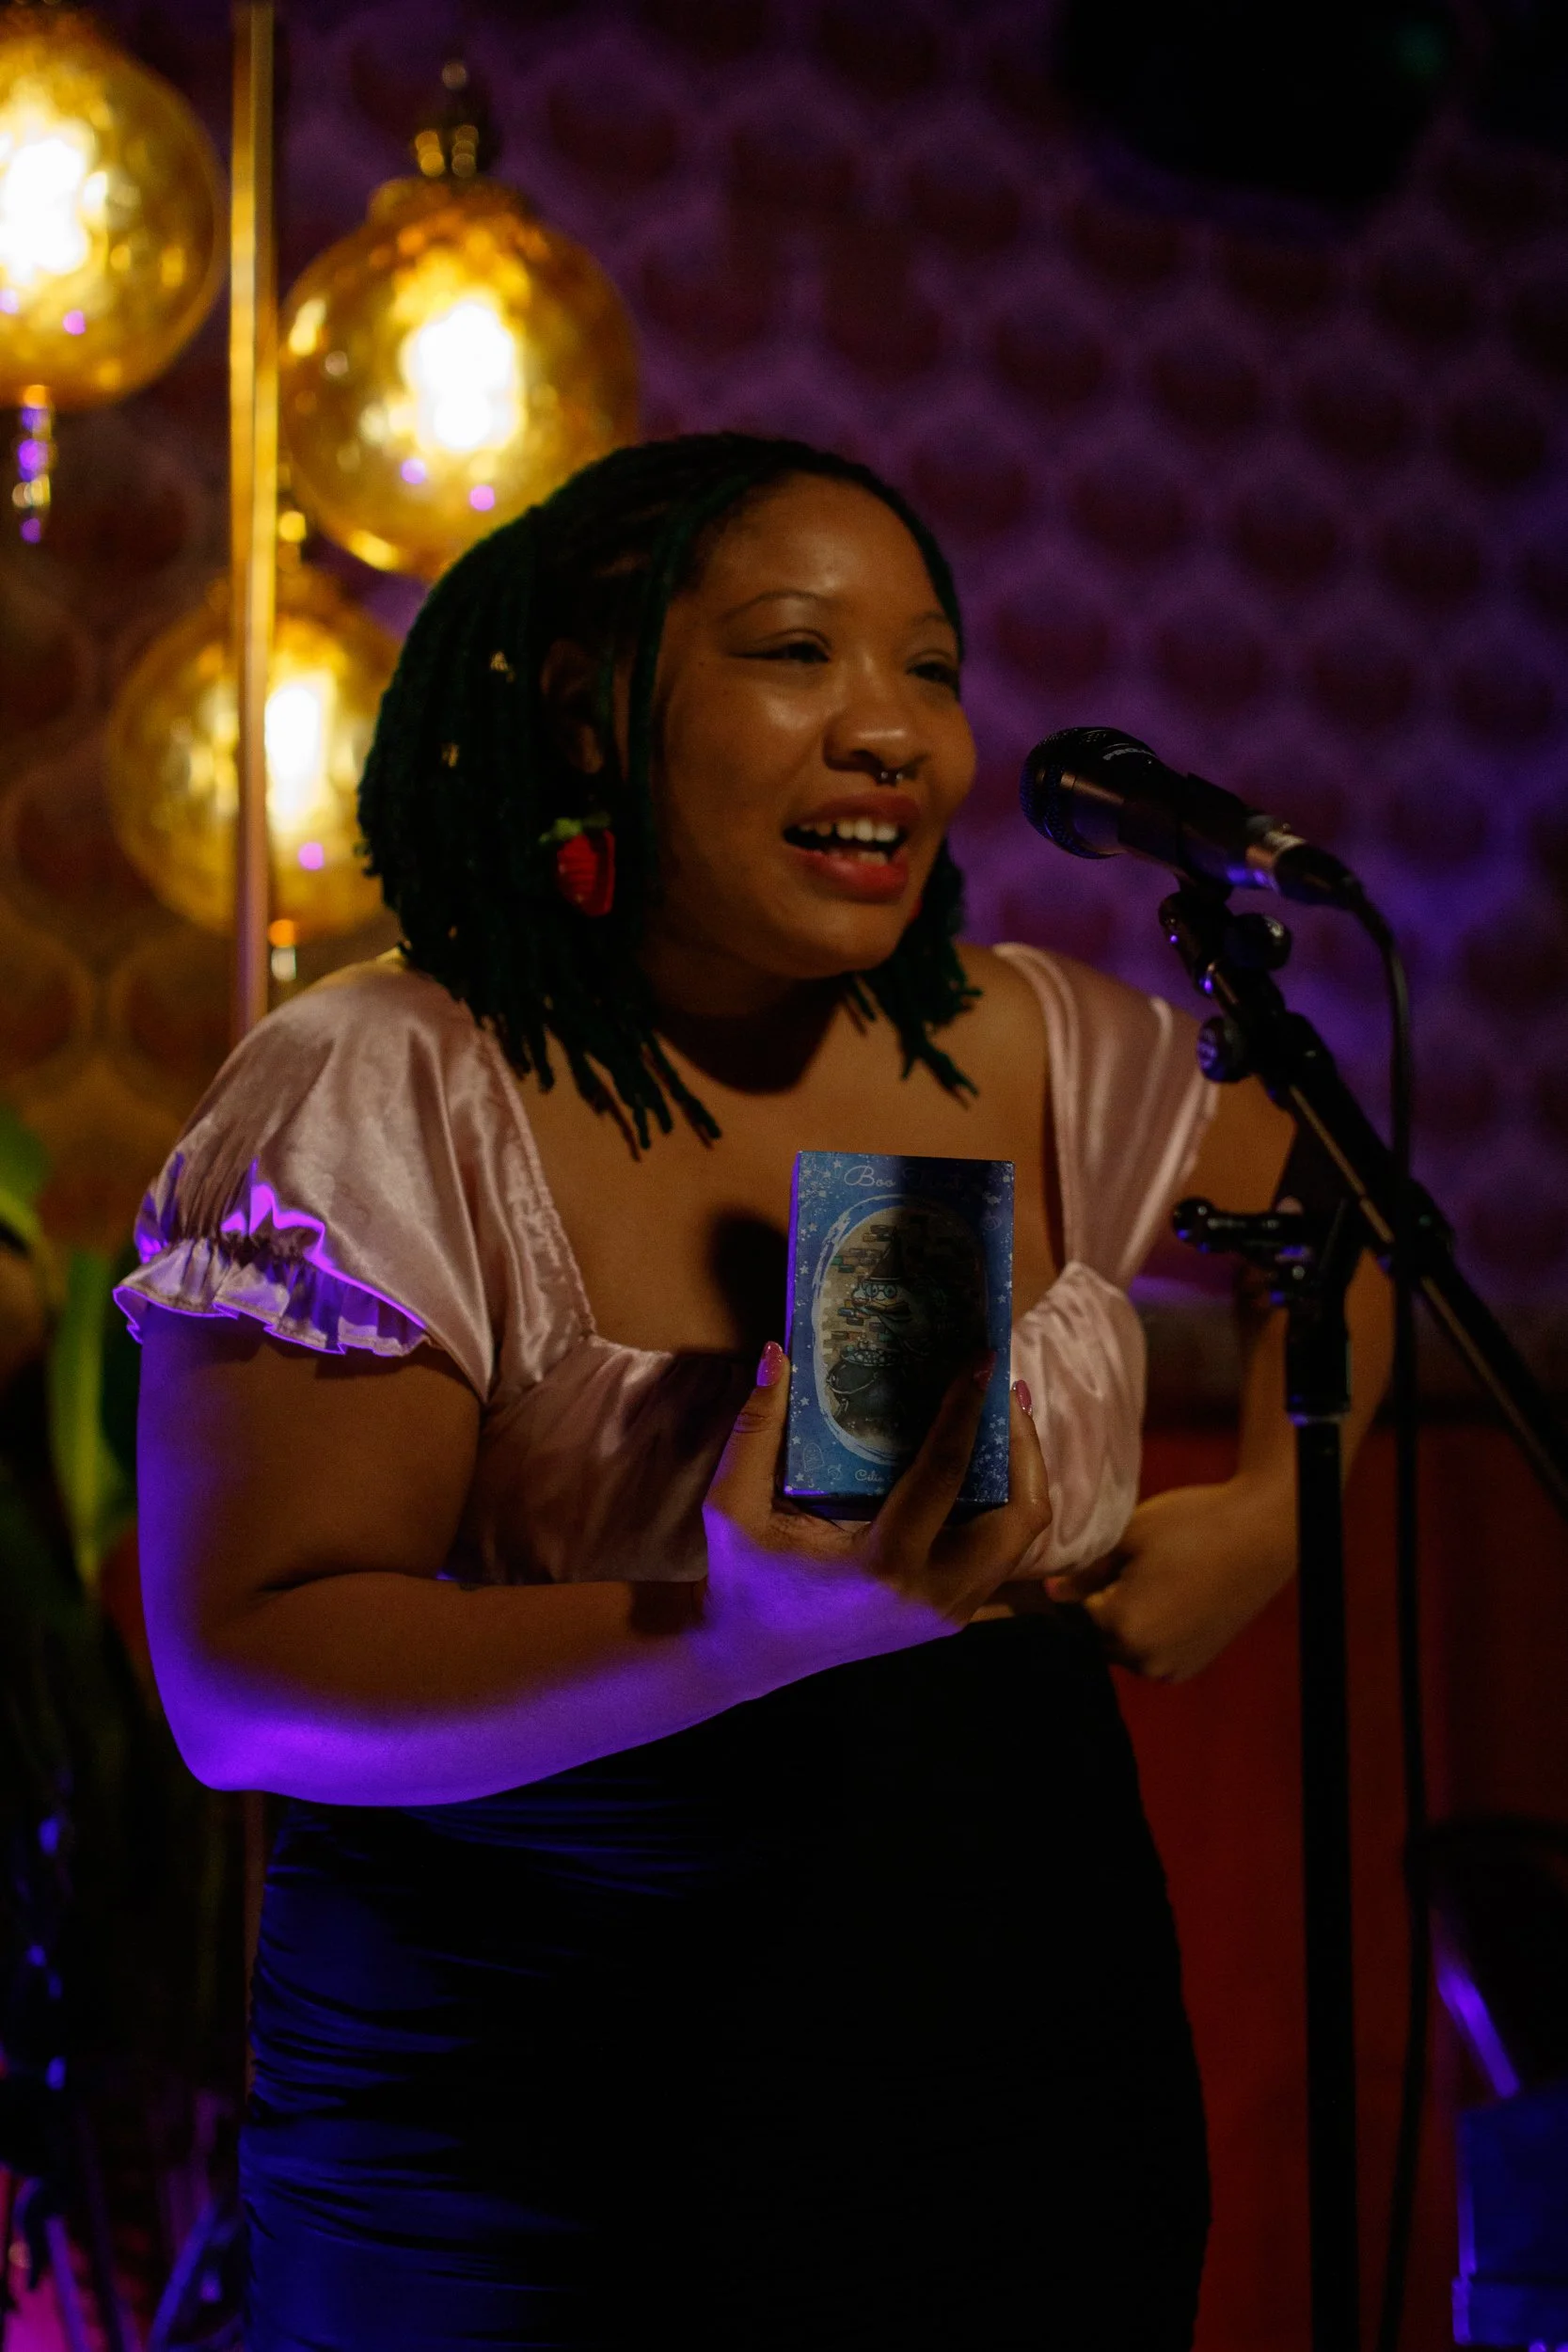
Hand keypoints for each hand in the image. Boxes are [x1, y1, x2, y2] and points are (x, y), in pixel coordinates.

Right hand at [701, 1343, 1051, 1681]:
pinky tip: (984, 1465)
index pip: (946, 1473)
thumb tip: (775, 1353)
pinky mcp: (949, 1617)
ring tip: (1003, 1419)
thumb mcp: (733, 1505)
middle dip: (1025, 1447)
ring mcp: (947, 1614)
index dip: (967, 1410)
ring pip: (1020, 1539)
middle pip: (1019, 1515)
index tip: (981, 1360)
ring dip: (1022, 1476)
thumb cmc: (741, 1577)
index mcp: (883, 1565)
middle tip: (1003, 1391)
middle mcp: (930, 1595)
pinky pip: (999, 1555)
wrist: (748, 1654)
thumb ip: (755, 1429)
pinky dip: (1003, 1506)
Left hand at [1045, 1475, 1294, 1682]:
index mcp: (1122, 1626)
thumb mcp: (1127, 1539)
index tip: (1090, 1565)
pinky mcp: (1193, 1665)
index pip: (1073, 1613)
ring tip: (1144, 1580)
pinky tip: (1164, 1598)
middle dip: (1098, 1607)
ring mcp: (1171, 1667)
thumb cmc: (1191, 1526)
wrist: (1260, 1535)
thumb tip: (1049, 1593)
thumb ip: (1084, 1572)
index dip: (1076, 1586)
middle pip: (1096, 1635)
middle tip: (1120, 1569)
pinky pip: (1151, 1655)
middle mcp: (1144, 1659)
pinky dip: (1148, 1634)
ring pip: (1123, 1647)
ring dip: (1122, 1623)